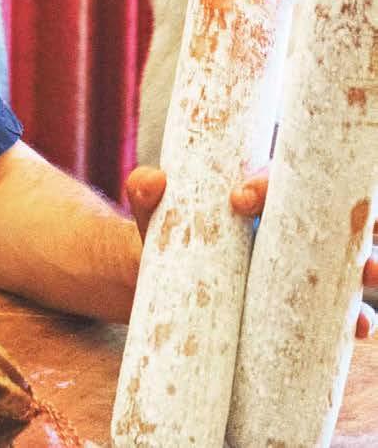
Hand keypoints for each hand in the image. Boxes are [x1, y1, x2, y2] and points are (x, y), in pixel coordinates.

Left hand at [123, 166, 377, 338]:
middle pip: (338, 211)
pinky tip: (358, 326)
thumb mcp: (155, 213)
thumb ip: (147, 194)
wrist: (161, 277)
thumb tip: (151, 181)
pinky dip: (353, 316)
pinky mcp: (301, 298)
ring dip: (368, 266)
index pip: (277, 176)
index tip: (238, 198)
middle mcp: (292, 221)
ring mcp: (302, 260)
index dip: (264, 183)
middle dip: (359, 216)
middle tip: (365, 225)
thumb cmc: (168, 232)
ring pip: (350, 258)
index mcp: (260, 190)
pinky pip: (338, 307)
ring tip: (370, 276)